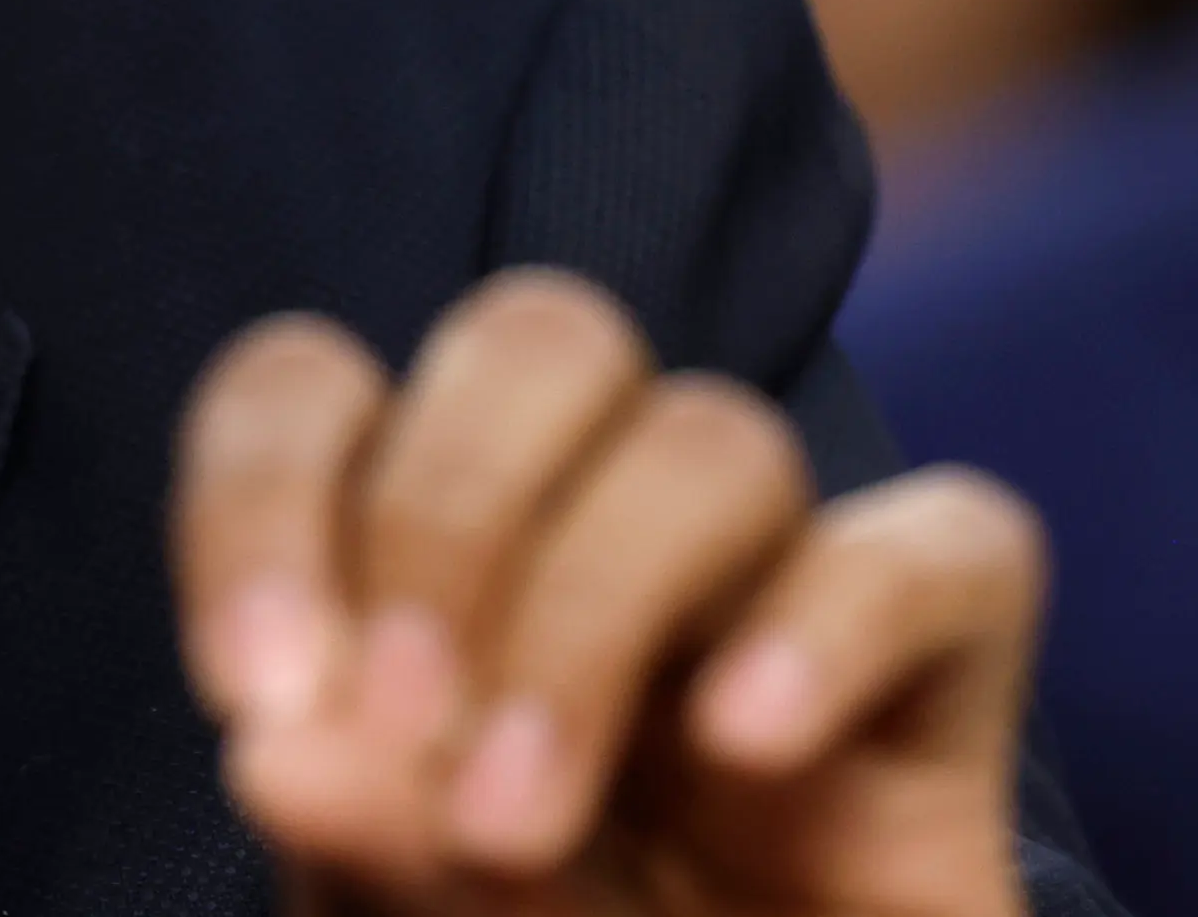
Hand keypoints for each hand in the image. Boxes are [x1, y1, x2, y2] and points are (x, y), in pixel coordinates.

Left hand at [173, 268, 1045, 913]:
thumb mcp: (412, 915)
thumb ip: (356, 834)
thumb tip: (279, 752)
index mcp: (433, 548)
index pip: (315, 383)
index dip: (259, 493)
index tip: (246, 693)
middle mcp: (603, 524)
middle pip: (538, 338)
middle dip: (442, 517)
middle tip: (403, 732)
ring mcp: (780, 585)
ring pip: (716, 437)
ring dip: (592, 607)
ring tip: (512, 823)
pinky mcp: (951, 679)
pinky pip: (948, 546)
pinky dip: (829, 623)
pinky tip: (746, 749)